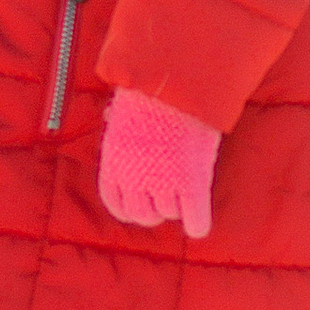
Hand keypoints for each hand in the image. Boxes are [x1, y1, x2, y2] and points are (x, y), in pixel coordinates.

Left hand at [98, 89, 219, 237]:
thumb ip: (120, 123)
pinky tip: (198, 226)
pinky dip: (197, 224)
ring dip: (177, 208)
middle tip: (167, 202)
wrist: (173, 83)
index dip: (130, 209)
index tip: (140, 208)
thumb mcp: (125, 109)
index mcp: (114, 163)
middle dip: (155, 211)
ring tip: (185, 198)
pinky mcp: (191, 182)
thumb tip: (111, 113)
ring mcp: (163, 181)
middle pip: (143, 214)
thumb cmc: (150, 90)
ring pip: (169, 213)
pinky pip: (194, 218)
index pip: (117, 202)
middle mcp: (134, 178)